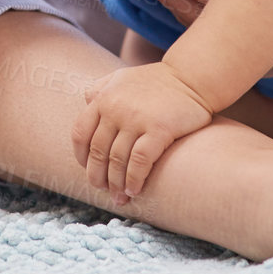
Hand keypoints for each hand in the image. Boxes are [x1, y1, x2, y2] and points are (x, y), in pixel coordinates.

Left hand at [72, 61, 212, 201]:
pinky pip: (139, 161)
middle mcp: (115, 109)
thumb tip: (86, 100)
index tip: (87, 168)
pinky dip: (134, 179)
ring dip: (116, 183)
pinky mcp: (159, 130)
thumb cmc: (156, 80)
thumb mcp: (121, 77)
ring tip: (120, 197)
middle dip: (98, 175)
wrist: (191, 76)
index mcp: (104, 98)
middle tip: (102, 189)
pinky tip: (135, 189)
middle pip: (98, 151)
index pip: (80, 133)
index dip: (81, 156)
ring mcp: (136, 119)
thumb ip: (100, 87)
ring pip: (117, 160)